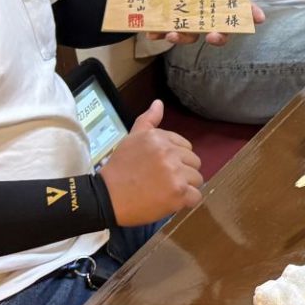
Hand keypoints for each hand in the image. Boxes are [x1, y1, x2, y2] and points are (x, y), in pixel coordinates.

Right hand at [99, 100, 203, 224]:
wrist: (107, 198)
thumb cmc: (119, 168)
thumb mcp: (131, 139)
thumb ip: (148, 120)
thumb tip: (159, 103)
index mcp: (159, 138)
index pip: (186, 147)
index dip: (176, 159)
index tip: (160, 167)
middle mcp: (169, 152)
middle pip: (194, 162)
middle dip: (183, 172)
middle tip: (163, 180)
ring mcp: (176, 173)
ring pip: (197, 179)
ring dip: (185, 187)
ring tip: (165, 191)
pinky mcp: (179, 193)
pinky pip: (196, 197)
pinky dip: (186, 202)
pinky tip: (170, 201)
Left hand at [147, 0, 266, 46]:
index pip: (240, 7)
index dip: (251, 13)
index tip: (259, 17)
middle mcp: (206, 12)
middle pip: (220, 30)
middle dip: (219, 37)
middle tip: (213, 36)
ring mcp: (188, 19)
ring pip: (192, 35)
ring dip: (184, 38)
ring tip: (173, 34)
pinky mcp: (167, 22)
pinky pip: (166, 32)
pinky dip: (159, 33)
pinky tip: (151, 32)